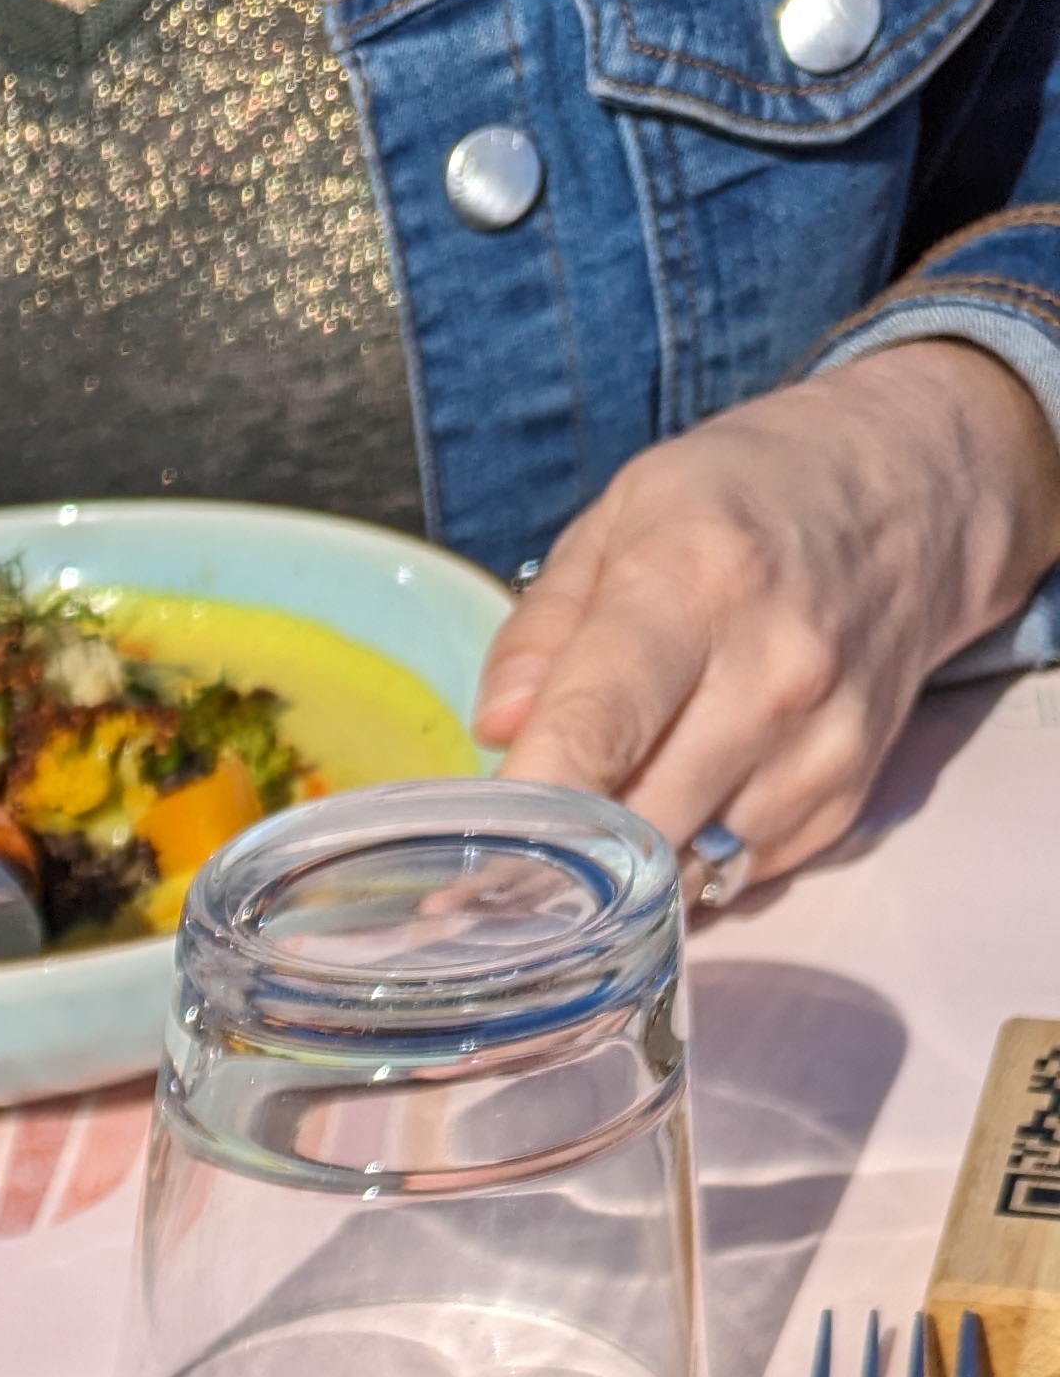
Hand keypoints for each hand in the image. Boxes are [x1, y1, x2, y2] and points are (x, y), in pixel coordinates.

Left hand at [475, 342, 1059, 894]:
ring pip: (679, 877)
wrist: (918, 495)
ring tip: (582, 842)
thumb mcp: (624, 517)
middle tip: (493, 876)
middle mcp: (770, 675)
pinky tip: (669, 816)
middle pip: (631, 832)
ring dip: (618, 881)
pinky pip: (732, 881)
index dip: (519, 818)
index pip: (592, 735)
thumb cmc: (747, 501)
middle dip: (553, 868)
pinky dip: (681, 874)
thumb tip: (493, 733)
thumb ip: (542, 629)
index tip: (457, 880)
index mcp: (694, 586)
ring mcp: (817, 747)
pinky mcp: (843, 801)